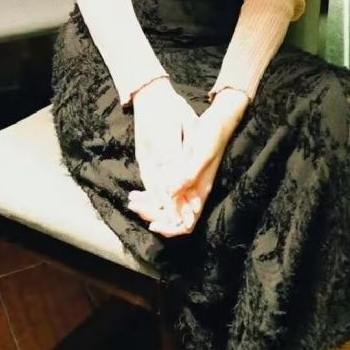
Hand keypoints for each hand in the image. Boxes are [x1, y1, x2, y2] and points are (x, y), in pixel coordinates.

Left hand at [129, 88, 248, 237]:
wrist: (218, 122)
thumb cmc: (212, 137)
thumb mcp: (201, 155)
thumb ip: (188, 175)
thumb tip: (169, 193)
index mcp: (200, 192)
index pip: (186, 224)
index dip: (169, 228)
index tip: (151, 225)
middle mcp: (194, 192)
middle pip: (172, 216)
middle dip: (152, 213)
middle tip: (132, 204)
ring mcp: (188, 184)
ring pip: (167, 205)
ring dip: (150, 204)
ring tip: (132, 198)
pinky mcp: (182, 175)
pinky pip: (166, 192)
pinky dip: (152, 193)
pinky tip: (140, 187)